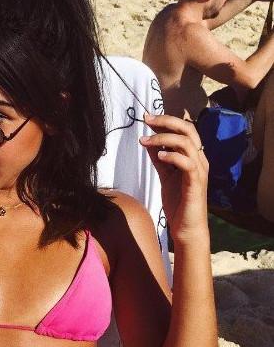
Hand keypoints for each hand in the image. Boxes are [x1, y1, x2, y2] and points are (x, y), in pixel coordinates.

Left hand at [139, 113, 208, 242]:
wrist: (186, 228)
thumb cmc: (179, 203)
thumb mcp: (166, 177)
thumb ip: (160, 160)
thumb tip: (150, 143)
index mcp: (194, 157)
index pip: (184, 130)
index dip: (167, 121)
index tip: (147, 118)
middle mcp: (200, 160)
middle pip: (188, 129)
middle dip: (166, 121)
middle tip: (147, 120)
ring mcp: (200, 170)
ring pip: (187, 143)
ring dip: (164, 138)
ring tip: (146, 141)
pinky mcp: (196, 183)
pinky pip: (187, 163)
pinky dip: (173, 156)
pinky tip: (159, 156)